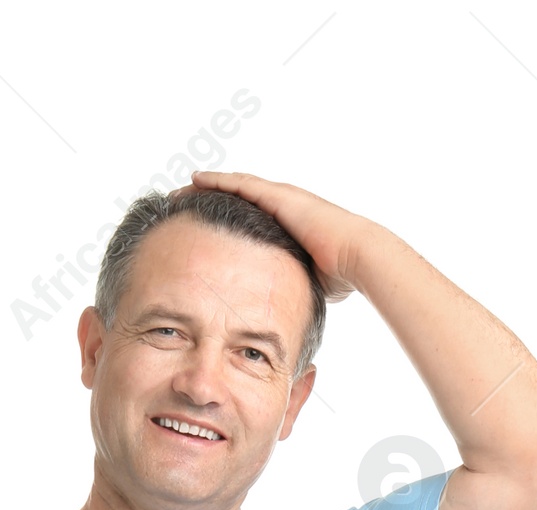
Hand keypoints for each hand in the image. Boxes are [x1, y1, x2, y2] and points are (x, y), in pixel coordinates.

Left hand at [185, 171, 375, 301]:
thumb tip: (283, 304)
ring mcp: (281, 198)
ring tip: (180, 189)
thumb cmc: (340, 275)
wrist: (356, 257)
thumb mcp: (306, 280)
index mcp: (286, 227)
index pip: (246, 220)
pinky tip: (196, 178)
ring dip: (206, 186)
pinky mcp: (280, 196)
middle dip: (208, 199)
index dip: (222, 220)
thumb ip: (291, 285)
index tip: (199, 227)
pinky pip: (241, 185)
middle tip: (181, 201)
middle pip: (236, 200)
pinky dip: (218, 180)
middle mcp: (282, 207)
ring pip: (234, 187)